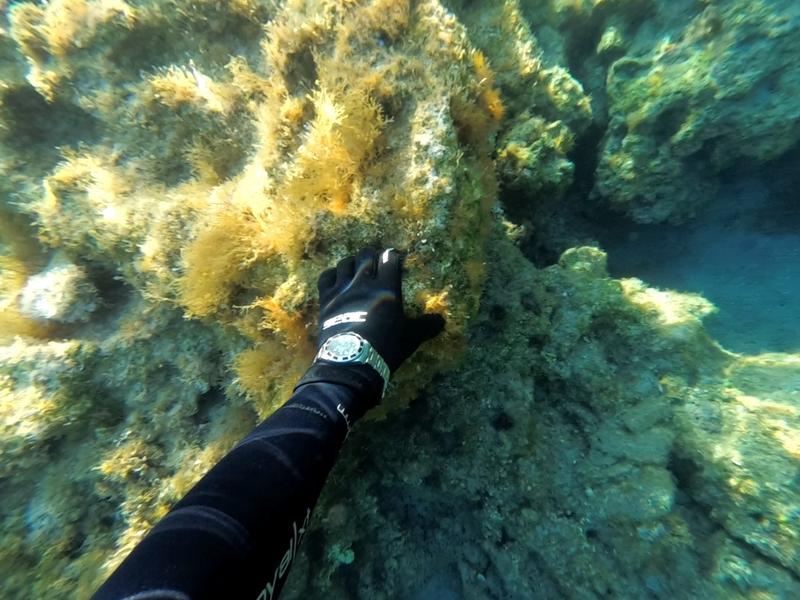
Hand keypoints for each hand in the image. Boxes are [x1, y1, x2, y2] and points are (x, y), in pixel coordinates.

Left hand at [316, 248, 445, 372]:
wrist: (351, 361)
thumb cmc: (385, 347)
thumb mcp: (411, 337)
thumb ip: (427, 326)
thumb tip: (442, 321)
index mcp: (387, 288)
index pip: (390, 259)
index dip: (393, 255)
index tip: (395, 257)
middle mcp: (364, 282)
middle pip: (366, 256)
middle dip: (372, 253)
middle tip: (376, 259)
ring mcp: (342, 289)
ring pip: (346, 263)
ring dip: (352, 262)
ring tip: (356, 266)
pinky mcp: (326, 299)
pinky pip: (326, 277)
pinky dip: (332, 274)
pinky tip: (336, 277)